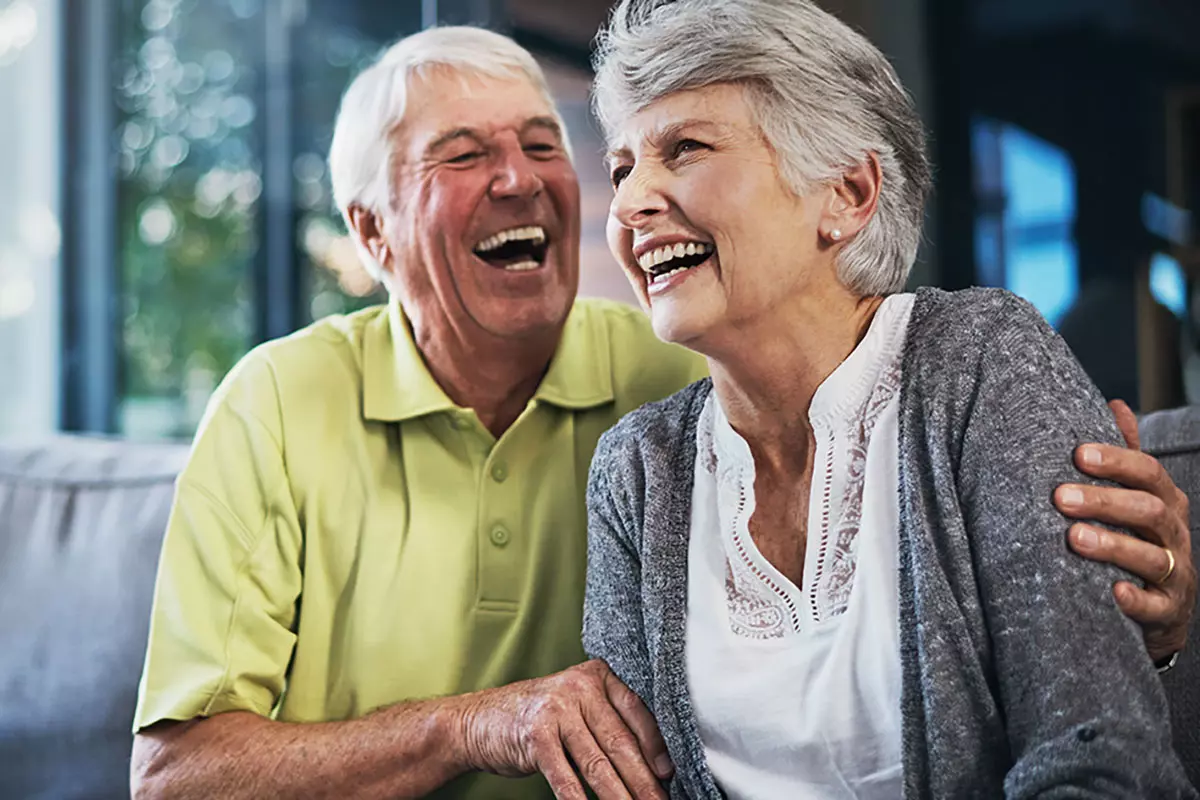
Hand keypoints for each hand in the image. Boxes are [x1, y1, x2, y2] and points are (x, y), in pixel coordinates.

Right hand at [457, 659, 671, 799]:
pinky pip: (565, 776)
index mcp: (596, 676)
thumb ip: (608, 724)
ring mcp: (556, 709)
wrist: (478, 720)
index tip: (669, 774)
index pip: (637, 711)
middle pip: (621, 742)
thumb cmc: (537, 717)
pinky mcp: (536, 735)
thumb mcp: (575, 707)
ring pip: (597, 763)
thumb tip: (652, 766)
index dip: (657, 745)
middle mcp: (579, 687)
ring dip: (619, 796)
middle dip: (643, 780)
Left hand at [1055, 399, 1195, 662]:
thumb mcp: (1134, 498)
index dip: (1117, 462)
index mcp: (1165, 502)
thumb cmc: (1136, 541)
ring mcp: (1175, 575)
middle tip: (1060, 497)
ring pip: (1152, 558)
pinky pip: (1155, 607)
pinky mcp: (1166, 612)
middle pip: (1148, 512)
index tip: (1077, 453)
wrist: (1158, 611)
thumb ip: (1125, 458)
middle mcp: (1174, 535)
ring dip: (1113, 546)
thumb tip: (1116, 403)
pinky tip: (1113, 592)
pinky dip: (1136, 600)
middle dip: (1105, 502)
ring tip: (1074, 538)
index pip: (1148, 474)